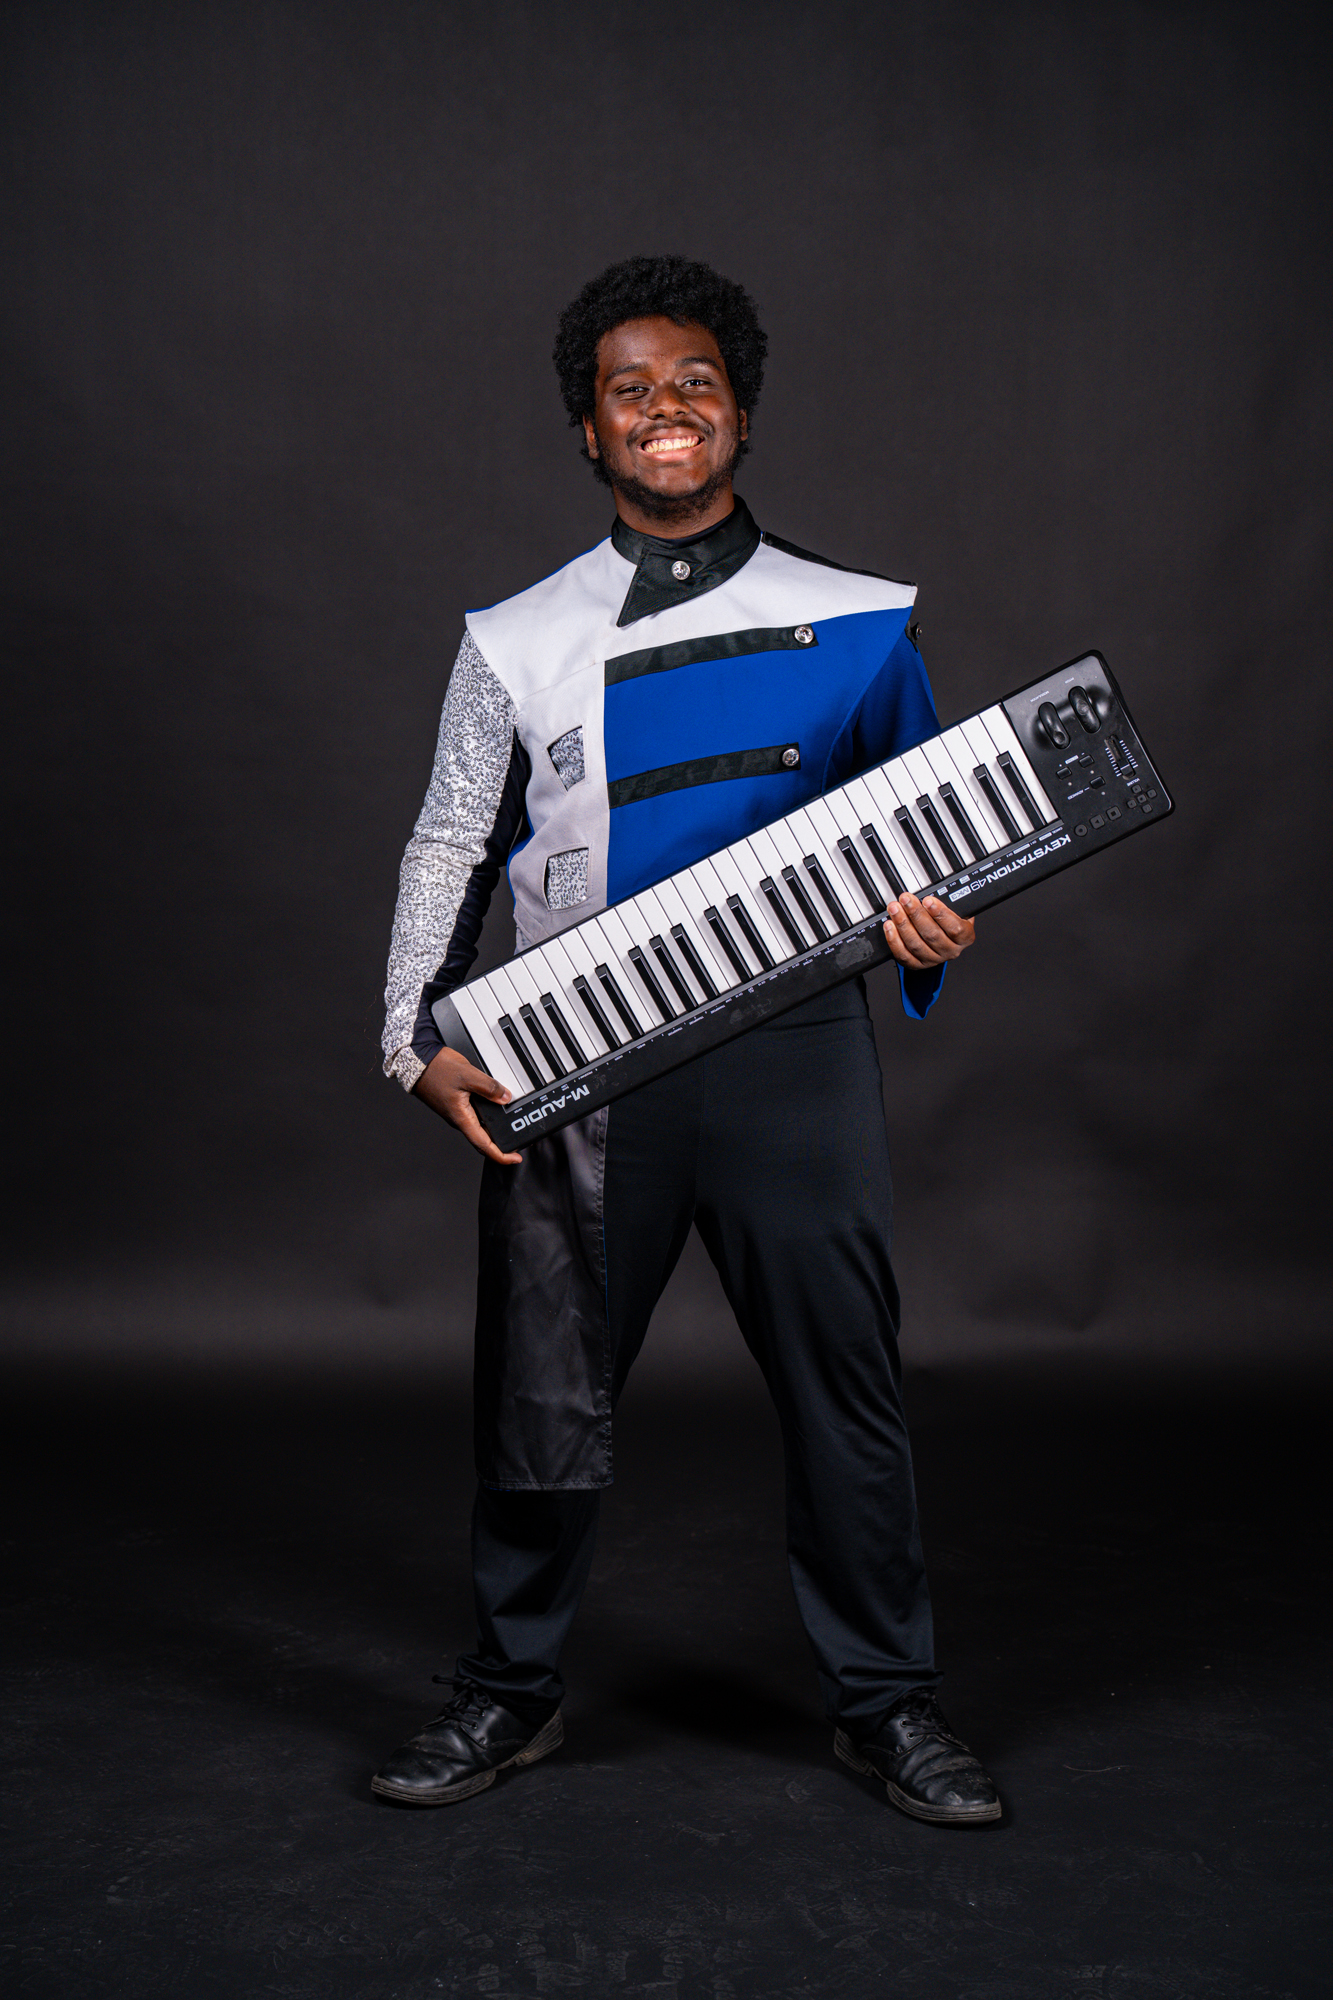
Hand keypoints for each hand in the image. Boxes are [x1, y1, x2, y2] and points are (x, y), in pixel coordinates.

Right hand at [413, 1046, 521, 1164]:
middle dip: (501, 1144)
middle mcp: (459, 1119)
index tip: (514, 1159)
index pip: (483, 1145)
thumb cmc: (436, 1069)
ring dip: (494, 1130)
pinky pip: (475, 1116)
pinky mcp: (456, 1105)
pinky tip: (495, 1107)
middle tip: (517, 1142)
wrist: (418, 1062)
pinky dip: (487, 1117)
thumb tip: (505, 1097)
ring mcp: (457, 1113)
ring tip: (510, 1125)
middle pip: (483, 1139)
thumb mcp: (468, 1075)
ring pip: (479, 1127)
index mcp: (462, 1118)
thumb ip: (489, 1087)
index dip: (500, 1155)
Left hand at [883, 893, 975, 968]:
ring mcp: (934, 959)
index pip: (955, 928)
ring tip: (895, 909)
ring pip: (916, 944)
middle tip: (906, 899)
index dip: (941, 914)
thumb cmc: (949, 922)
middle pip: (932, 935)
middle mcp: (950, 951)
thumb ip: (949, 904)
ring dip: (903, 924)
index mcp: (964, 937)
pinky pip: (904, 955)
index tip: (928, 900)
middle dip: (916, 914)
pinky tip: (890, 926)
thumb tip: (932, 894)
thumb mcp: (957, 911)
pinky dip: (894, 940)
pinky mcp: (918, 964)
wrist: (945, 939)